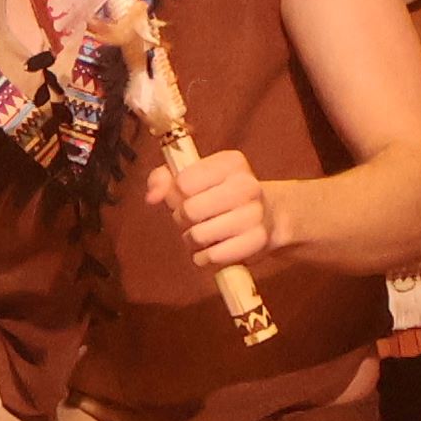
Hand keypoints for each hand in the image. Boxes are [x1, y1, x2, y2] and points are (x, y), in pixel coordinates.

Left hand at [151, 141, 277, 274]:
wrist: (269, 215)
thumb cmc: (220, 194)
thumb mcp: (193, 177)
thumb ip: (163, 179)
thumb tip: (151, 197)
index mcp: (231, 163)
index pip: (183, 181)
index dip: (177, 193)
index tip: (188, 195)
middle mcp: (247, 185)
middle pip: (190, 210)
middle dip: (183, 218)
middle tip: (192, 218)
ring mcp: (255, 214)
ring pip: (199, 235)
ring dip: (192, 239)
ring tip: (201, 234)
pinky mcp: (257, 241)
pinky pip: (213, 256)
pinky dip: (204, 257)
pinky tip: (210, 249)